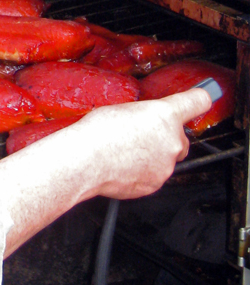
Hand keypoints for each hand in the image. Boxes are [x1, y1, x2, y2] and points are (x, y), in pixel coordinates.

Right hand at [81, 87, 212, 199]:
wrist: (84, 162)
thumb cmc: (96, 134)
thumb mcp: (121, 110)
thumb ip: (144, 115)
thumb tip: (145, 121)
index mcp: (165, 114)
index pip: (198, 101)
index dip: (198, 100)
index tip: (199, 100)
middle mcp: (172, 139)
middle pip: (181, 137)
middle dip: (165, 137)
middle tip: (140, 135)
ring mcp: (166, 165)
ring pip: (166, 158)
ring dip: (152, 155)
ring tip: (125, 152)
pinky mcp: (156, 184)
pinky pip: (154, 175)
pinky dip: (142, 172)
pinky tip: (123, 165)